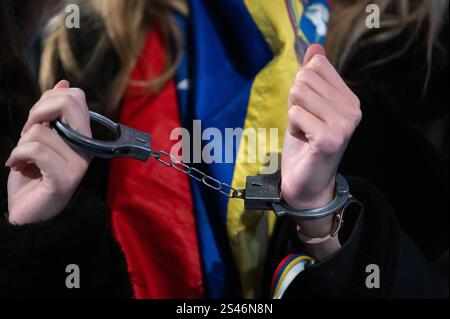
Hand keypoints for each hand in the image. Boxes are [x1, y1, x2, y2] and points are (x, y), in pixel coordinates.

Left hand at [6, 80, 91, 224]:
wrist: (29, 213)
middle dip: (37, 111)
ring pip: (41, 131)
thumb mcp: (41, 139)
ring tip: (22, 160)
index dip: (49, 98)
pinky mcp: (64, 178)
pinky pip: (36, 150)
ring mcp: (78, 164)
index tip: (37, 120)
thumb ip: (52, 114)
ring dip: (20, 145)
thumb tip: (64, 83)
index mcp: (83, 136)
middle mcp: (86, 148)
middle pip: (68, 102)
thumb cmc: (34, 176)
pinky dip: (17, 156)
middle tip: (27, 132)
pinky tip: (16, 166)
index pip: (75, 97)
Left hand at [281, 45, 360, 242]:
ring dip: (293, 114)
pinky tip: (304, 141)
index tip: (307, 109)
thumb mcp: (306, 106)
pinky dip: (292, 127)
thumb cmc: (305, 144)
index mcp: (349, 98)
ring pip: (299, 93)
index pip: (316, 65)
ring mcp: (344, 124)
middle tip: (304, 124)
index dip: (301, 86)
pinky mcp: (330, 137)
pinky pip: (295, 113)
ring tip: (305, 132)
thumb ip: (312, 77)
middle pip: (305, 78)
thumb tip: (314, 45)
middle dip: (295, 101)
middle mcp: (353, 109)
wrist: (306, 182)